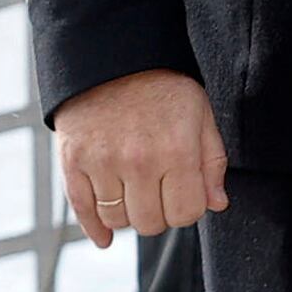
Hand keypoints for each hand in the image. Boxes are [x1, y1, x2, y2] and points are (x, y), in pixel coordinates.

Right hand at [52, 69, 229, 245]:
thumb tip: (217, 203)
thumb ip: (212, 161)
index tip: (182, 195)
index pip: (185, 213)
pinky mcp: (73, 161)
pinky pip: (83, 210)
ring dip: (128, 214)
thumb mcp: (200, 114)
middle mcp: (139, 161)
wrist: (113, 55)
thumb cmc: (163, 85)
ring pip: (117, 220)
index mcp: (177, 150)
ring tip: (133, 193)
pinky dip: (94, 228)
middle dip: (158, 213)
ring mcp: (102, 162)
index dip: (187, 209)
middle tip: (157, 193)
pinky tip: (104, 236)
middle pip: (150, 223)